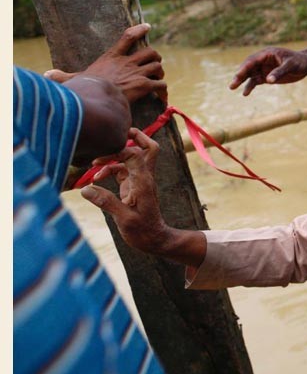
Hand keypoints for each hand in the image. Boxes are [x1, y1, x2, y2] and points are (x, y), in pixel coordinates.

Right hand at [45, 23, 166, 103]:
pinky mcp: (144, 85)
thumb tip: (47, 75)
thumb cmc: (85, 89)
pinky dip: (163, 91)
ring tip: (158, 80)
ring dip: (160, 73)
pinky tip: (162, 99)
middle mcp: (127, 63)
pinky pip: (160, 86)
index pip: (128, 37)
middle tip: (155, 66)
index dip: (139, 30)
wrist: (97, 99)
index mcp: (112, 57)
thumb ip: (63, 77)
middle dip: (155, 58)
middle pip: (150, 52)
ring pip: (157, 66)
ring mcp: (137, 73)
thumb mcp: (74, 80)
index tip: (148, 26)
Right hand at [81, 128, 169, 254]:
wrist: (154, 240)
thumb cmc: (142, 231)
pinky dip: (110, 170)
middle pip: (148, 148)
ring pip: (131, 159)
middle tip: (117, 134)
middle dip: (136, 137)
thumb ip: (106, 202)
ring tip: (93, 166)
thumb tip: (86, 189)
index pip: (135, 155)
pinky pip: (122, 171)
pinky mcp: (133, 187)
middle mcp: (144, 177)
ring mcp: (139, 181)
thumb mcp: (123, 219)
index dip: (119, 150)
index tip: (99, 160)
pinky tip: (96, 179)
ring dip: (113, 158)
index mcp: (143, 182)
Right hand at [229, 47, 306, 95]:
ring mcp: (264, 68)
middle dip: (239, 75)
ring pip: (249, 74)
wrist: (306, 64)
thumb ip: (279, 72)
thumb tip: (268, 80)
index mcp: (267, 54)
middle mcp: (263, 60)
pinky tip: (245, 93)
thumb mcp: (291, 66)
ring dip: (241, 80)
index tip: (238, 75)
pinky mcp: (267, 76)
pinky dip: (250, 86)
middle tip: (232, 84)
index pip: (252, 60)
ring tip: (232, 87)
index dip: (244, 68)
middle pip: (248, 67)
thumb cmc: (299, 62)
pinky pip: (255, 81)